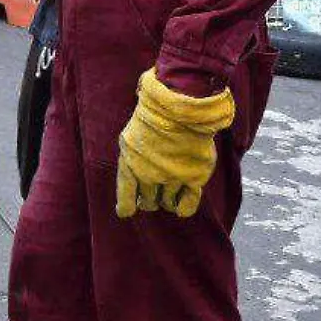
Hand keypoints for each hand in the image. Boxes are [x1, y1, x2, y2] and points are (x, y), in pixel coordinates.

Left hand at [116, 71, 235, 219]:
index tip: (126, 212)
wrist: (181, 108)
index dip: (126, 206)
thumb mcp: (129, 140)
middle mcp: (150, 175)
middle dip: (148, 201)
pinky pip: (188, 201)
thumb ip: (129, 163)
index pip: (126, 194)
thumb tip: (130, 184)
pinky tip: (181, 209)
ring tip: (166, 195)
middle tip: (150, 197)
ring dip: (165, 201)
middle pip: (148, 201)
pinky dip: (184, 208)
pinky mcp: (195, 177)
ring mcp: (173, 177)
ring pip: (167, 202)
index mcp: (131, 165)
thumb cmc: (152, 121)